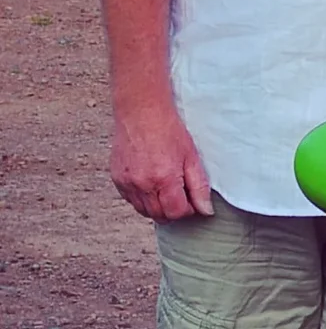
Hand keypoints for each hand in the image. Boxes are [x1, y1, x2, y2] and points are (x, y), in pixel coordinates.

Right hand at [110, 92, 211, 219]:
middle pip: (159, 215)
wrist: (142, 112)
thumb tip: (205, 210)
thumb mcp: (192, 158)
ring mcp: (126, 182)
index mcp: (163, 179)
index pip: (177, 213)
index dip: (188, 211)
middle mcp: (142, 184)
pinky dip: (142, 199)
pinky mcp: (117, 178)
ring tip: (166, 190)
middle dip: (173, 211)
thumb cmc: (168, 131)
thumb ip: (199, 187)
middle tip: (181, 197)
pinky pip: (130, 200)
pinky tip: (151, 185)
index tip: (192, 201)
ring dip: (157, 207)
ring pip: (143, 210)